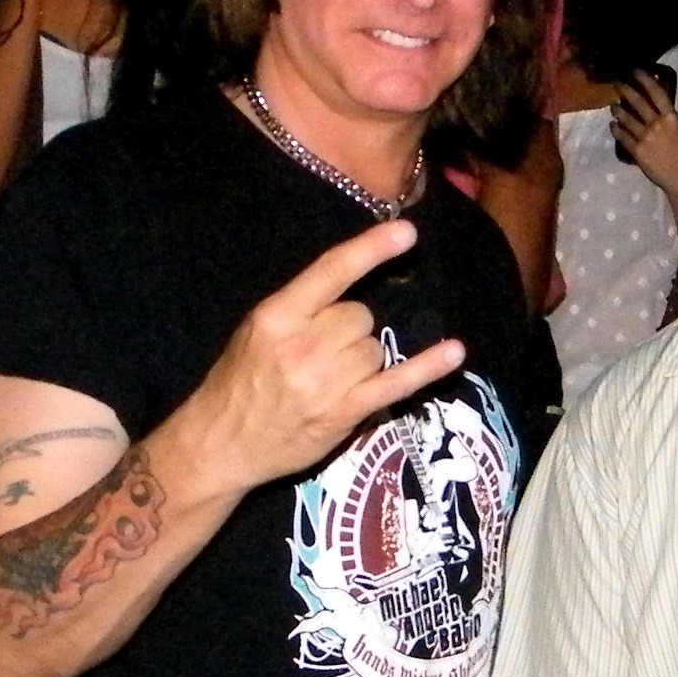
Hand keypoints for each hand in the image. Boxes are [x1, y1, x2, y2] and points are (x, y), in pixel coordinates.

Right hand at [187, 218, 464, 496]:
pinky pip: (397, 383)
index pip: (332, 272)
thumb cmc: (240, 382)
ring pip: (375, 350)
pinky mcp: (346, 413)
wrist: (223, 443)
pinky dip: (428, 368)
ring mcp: (326, 382)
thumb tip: (352, 286)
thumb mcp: (257, 331)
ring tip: (330, 381)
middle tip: (322, 356)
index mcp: (277, 316)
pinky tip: (454, 352)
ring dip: (363, 361)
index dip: (371, 249)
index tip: (406, 233)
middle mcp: (303, 346)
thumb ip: (301, 307)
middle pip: (360, 317)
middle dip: (350, 331)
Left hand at [611, 73, 677, 200]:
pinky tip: (612, 125)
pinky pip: (623, 137)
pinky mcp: (637, 151)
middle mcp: (657, 124)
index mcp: (672, 117)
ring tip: (613, 106)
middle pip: (637, 102)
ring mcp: (645, 137)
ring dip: (618, 110)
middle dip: (626, 90)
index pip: (656, 92)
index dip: (644, 79)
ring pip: (627, 118)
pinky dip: (616, 129)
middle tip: (617, 83)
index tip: (635, 71)